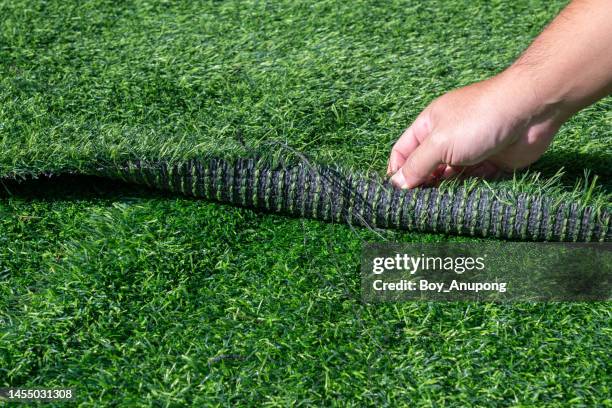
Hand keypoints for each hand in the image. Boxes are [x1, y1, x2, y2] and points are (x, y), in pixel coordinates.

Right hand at [387, 71, 569, 188]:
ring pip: (448, 176)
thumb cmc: (478, 118)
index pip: (403, 151)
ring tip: (435, 208)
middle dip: (420, 184)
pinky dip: (465, 192)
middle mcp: (447, 137)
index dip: (397, 172)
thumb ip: (417, 165)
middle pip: (425, 166)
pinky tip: (459, 203)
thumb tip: (396, 184)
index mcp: (429, 125)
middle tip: (415, 206)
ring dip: (442, 191)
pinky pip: (472, 182)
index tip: (394, 194)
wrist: (530, 111)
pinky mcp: (490, 163)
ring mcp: (469, 150)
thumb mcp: (439, 142)